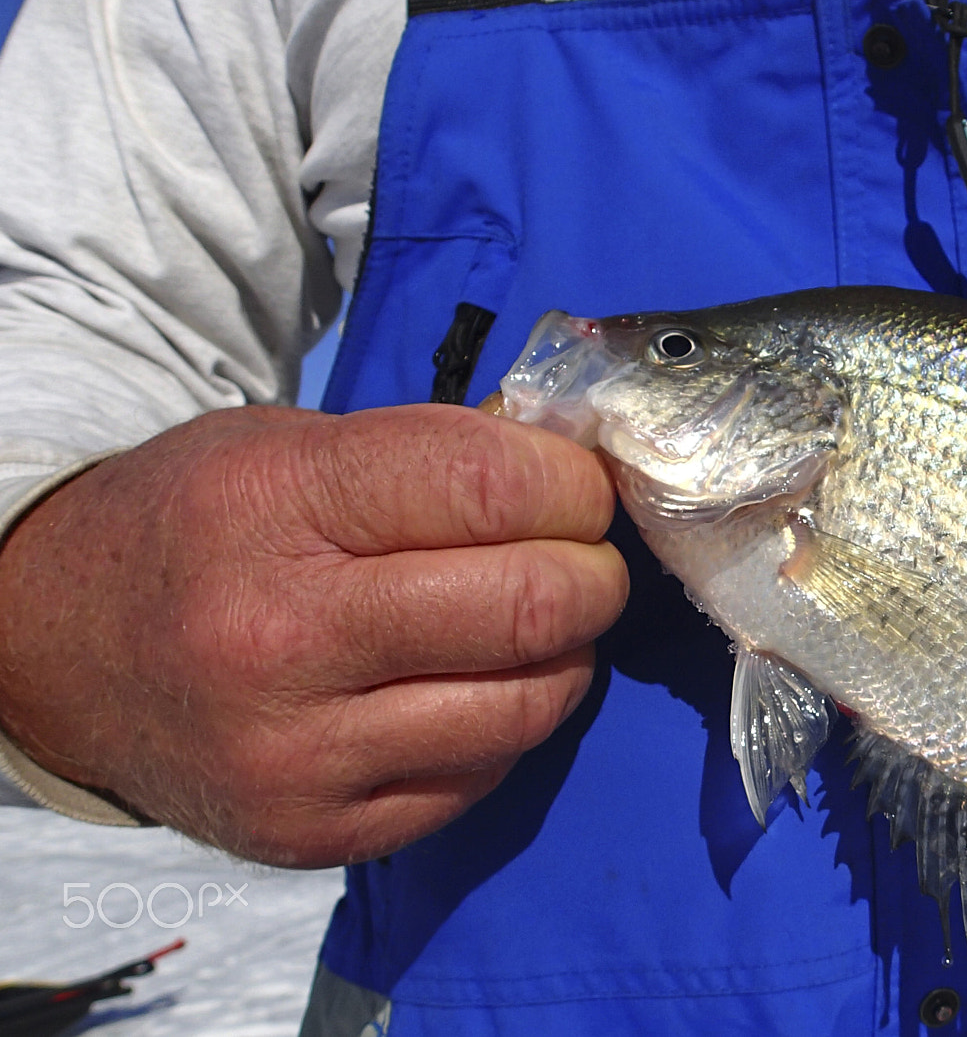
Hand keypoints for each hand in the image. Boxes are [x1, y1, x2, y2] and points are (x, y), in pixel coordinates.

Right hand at [0, 404, 626, 866]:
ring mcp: (299, 755)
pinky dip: (506, 725)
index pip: (491, 487)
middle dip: (594, 574)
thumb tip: (576, 476)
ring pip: (527, 704)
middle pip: (529, 604)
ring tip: (534, 624)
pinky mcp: (316, 834)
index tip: (581, 488)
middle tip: (585, 560)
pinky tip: (470, 687)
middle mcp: (282, 642)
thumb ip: (434, 456)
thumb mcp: (289, 447)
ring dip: (565, 655)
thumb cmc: (198, 526)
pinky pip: (482, 777)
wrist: (58, 651)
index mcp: (277, 510)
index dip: (572, 484)